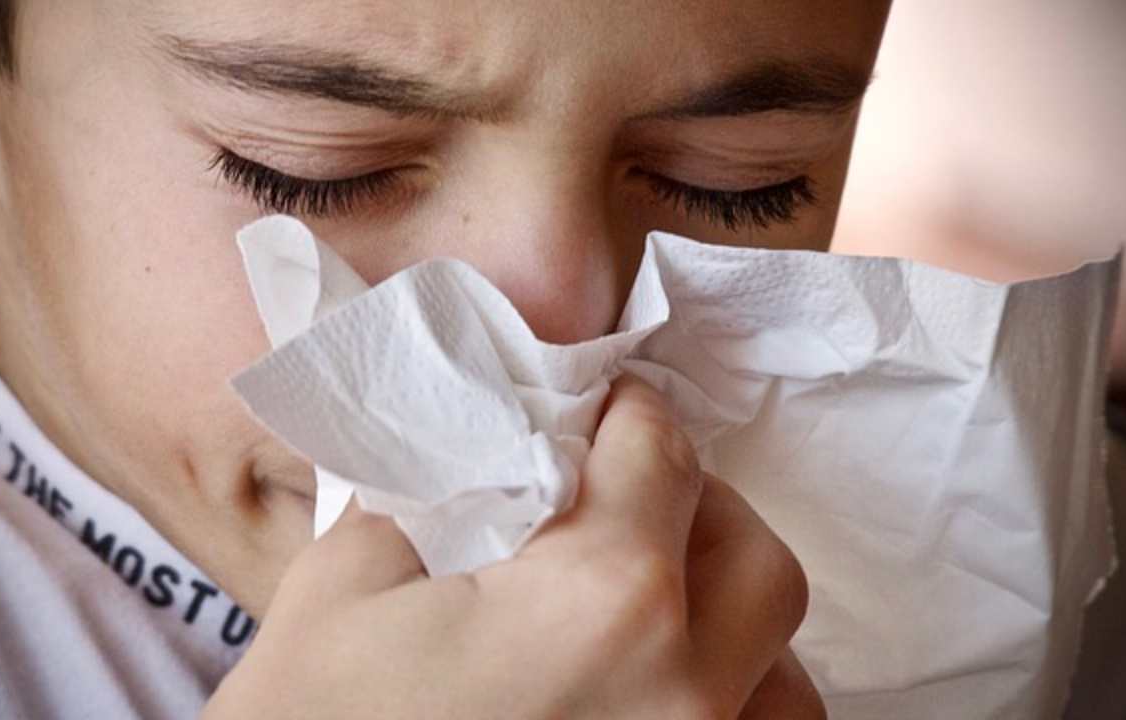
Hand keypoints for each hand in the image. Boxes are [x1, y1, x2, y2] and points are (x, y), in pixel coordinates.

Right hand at [204, 375, 821, 718]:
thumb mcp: (340, 588)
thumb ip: (434, 498)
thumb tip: (485, 463)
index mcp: (602, 601)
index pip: (661, 457)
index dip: (632, 413)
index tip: (611, 409)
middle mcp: (683, 689)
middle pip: (754, 558)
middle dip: (698, 506)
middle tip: (628, 499)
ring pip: (785, 673)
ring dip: (732, 618)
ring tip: (657, 605)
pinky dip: (734, 705)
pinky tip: (663, 693)